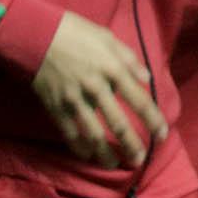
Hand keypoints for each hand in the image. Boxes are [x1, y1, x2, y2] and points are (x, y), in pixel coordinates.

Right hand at [32, 15, 166, 167]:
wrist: (35, 35)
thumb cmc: (75, 33)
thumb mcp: (108, 38)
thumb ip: (129, 60)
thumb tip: (146, 79)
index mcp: (113, 70)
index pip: (140, 101)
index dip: (153, 120)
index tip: (162, 135)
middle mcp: (96, 88)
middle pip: (118, 123)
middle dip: (131, 145)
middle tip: (139, 160)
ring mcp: (73, 99)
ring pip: (92, 134)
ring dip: (104, 153)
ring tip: (114, 165)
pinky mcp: (54, 106)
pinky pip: (68, 132)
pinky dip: (78, 146)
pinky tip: (87, 155)